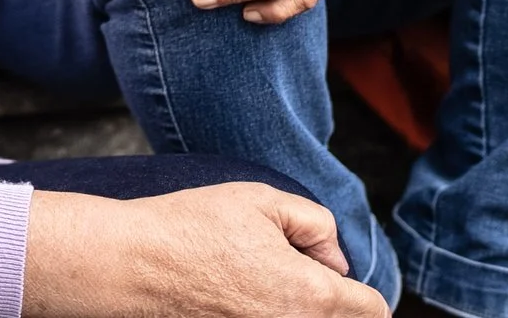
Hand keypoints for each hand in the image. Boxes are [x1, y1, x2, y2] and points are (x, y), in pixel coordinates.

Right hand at [20, 182, 381, 317]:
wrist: (134, 265)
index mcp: (312, 294)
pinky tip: (245, 301)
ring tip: (266, 289)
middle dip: (334, 306)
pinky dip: (270, 317)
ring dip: (301, 312)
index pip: (373, 310)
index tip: (334, 276)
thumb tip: (334, 258)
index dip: (360, 290)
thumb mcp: (262, 200)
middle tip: (299, 278)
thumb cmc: (192, 227)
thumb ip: (316, 224)